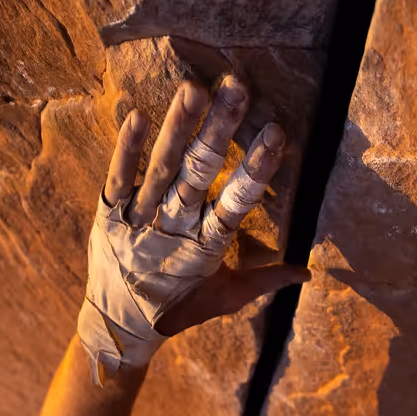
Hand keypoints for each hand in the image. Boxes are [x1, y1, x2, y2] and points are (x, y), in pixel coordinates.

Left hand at [75, 76, 310, 382]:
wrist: (117, 328)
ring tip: (193, 87)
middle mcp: (173, 228)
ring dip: (177, 128)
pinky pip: (116, 180)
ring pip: (160, 170)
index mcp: (206, 246)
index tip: (276, 132)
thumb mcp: (224, 298)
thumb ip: (265, 280)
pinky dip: (125, 151)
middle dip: (218, 130)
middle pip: (199, 174)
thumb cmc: (178, 309)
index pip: (236, 203)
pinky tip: (136, 116)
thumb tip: (309, 273)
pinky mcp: (107, 216)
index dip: (255, 170)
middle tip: (236, 87)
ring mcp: (138, 221)